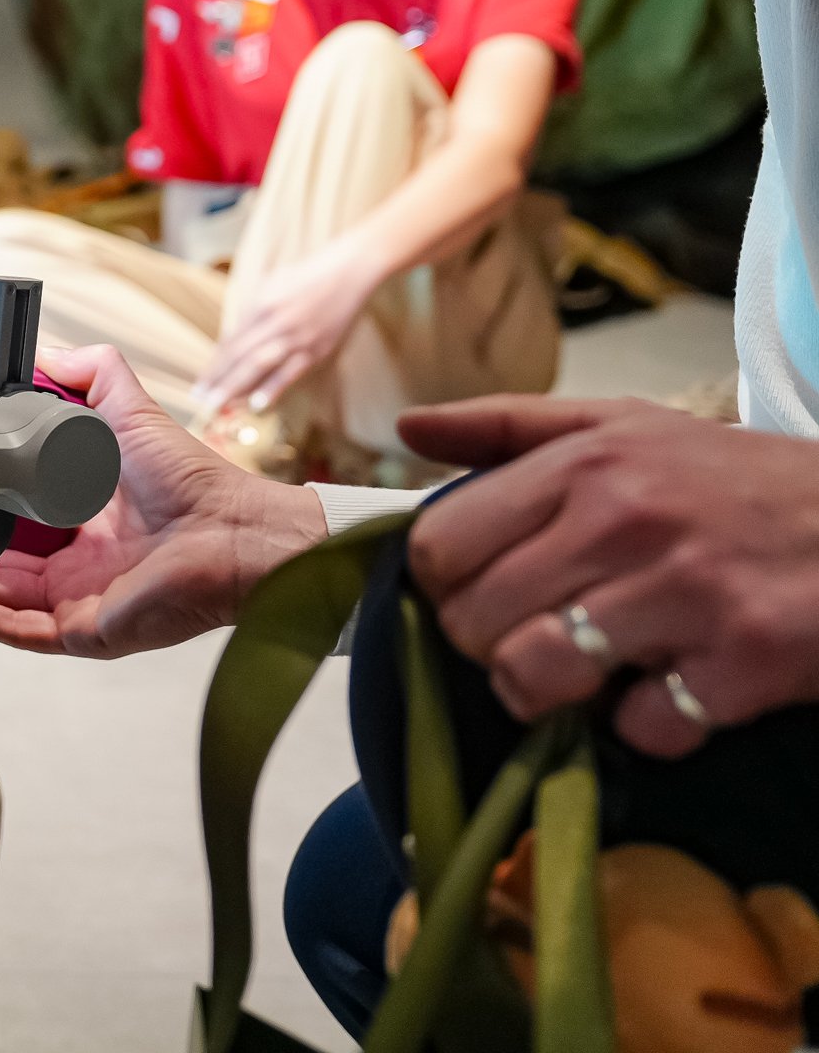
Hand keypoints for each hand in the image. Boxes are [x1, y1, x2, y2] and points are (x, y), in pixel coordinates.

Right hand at [0, 345, 326, 656]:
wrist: (233, 530)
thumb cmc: (194, 481)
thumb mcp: (127, 409)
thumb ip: (92, 373)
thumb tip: (47, 350)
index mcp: (77, 521)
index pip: (2, 516)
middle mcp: (72, 564)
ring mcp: (75, 600)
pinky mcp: (83, 631)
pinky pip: (16, 629)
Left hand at [196, 244, 378, 418]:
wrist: (350, 272)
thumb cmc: (308, 277)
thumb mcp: (272, 285)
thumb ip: (253, 313)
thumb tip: (235, 340)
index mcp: (261, 305)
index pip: (231, 342)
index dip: (214, 364)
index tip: (201, 383)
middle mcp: (275, 321)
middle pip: (239, 355)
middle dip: (218, 379)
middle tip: (200, 400)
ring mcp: (297, 336)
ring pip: (259, 364)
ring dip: (236, 386)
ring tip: (218, 404)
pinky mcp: (318, 349)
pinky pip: (291, 372)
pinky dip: (273, 388)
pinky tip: (258, 404)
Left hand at [402, 396, 818, 756]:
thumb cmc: (737, 481)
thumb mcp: (626, 428)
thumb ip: (509, 428)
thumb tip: (408, 430)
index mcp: (585, 463)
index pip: (441, 545)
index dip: (444, 586)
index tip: (479, 595)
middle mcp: (626, 520)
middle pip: (475, 619)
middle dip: (489, 646)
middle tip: (532, 642)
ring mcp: (687, 593)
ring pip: (536, 674)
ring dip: (546, 695)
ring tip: (581, 677)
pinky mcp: (746, 661)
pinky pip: (641, 726)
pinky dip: (648, 726)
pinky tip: (672, 692)